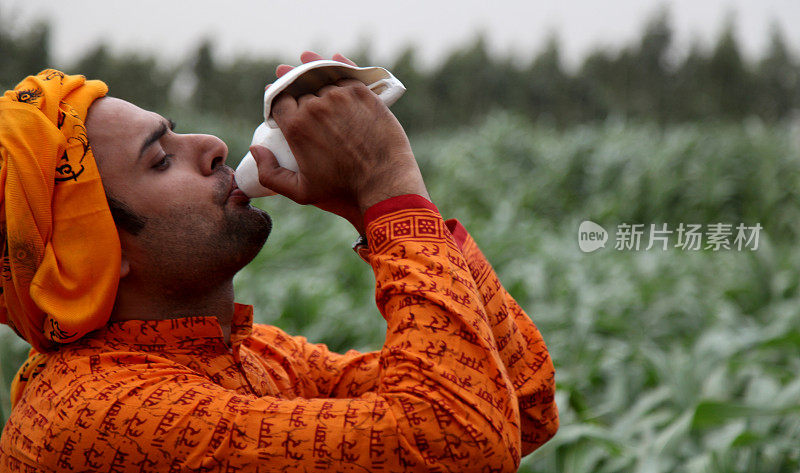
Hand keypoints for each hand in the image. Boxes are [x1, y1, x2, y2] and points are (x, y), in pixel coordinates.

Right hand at [250, 52, 429, 234]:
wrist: (384, 185)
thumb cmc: (342, 191)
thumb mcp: (300, 192)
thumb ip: (270, 173)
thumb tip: (256, 148)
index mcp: (296, 126)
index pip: (278, 100)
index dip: (277, 98)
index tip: (280, 101)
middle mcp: (315, 106)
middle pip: (299, 89)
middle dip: (294, 86)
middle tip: (293, 81)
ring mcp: (340, 96)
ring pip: (322, 80)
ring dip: (316, 77)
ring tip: (311, 70)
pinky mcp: (363, 93)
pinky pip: (346, 74)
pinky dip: (338, 67)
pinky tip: (334, 62)